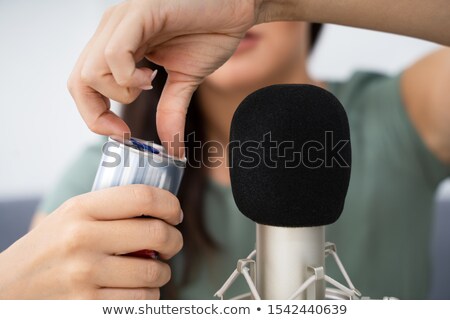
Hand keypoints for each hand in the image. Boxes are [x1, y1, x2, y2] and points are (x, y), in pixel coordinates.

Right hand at [0, 185, 182, 298]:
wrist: (7, 290)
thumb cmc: (47, 249)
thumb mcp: (70, 216)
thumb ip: (110, 208)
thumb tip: (160, 208)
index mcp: (80, 210)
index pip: (142, 197)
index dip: (169, 204)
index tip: (174, 214)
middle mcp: (82, 239)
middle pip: (156, 233)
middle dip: (174, 240)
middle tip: (171, 243)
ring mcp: (85, 276)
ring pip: (154, 273)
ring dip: (162, 272)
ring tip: (151, 270)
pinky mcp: (89, 307)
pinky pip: (142, 301)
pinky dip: (148, 296)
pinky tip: (136, 289)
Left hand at [68, 0, 260, 156]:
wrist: (236, 9)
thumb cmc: (210, 33)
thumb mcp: (185, 81)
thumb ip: (170, 110)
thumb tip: (171, 146)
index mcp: (117, 44)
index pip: (83, 85)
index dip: (95, 116)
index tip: (122, 134)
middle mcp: (112, 30)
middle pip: (79, 82)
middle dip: (98, 115)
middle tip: (125, 128)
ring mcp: (123, 20)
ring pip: (92, 71)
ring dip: (121, 92)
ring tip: (150, 83)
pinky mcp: (139, 13)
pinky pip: (115, 54)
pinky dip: (129, 76)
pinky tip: (152, 74)